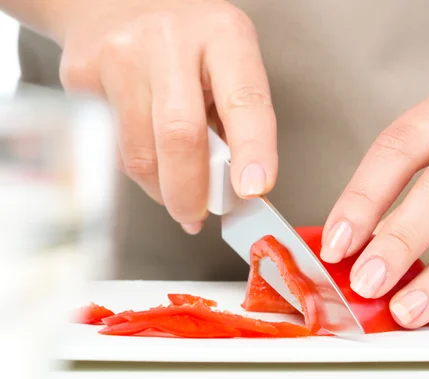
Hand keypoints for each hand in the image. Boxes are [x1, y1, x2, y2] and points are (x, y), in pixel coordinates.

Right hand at [57, 0, 276, 233]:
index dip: (252, 150)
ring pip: (140, 154)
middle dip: (191, 193)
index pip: (244, 99)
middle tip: (197, 216)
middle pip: (180, 136)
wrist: (111, 2)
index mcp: (223, 34)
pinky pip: (114, 149)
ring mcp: (120, 56)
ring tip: (175, 190)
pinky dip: (137, 168)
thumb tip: (235, 186)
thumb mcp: (224, 61)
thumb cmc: (185, 41)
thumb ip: (232, 118)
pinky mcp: (83, 77)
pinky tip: (147, 152)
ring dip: (162, 189)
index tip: (254, 189)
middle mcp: (170, 39)